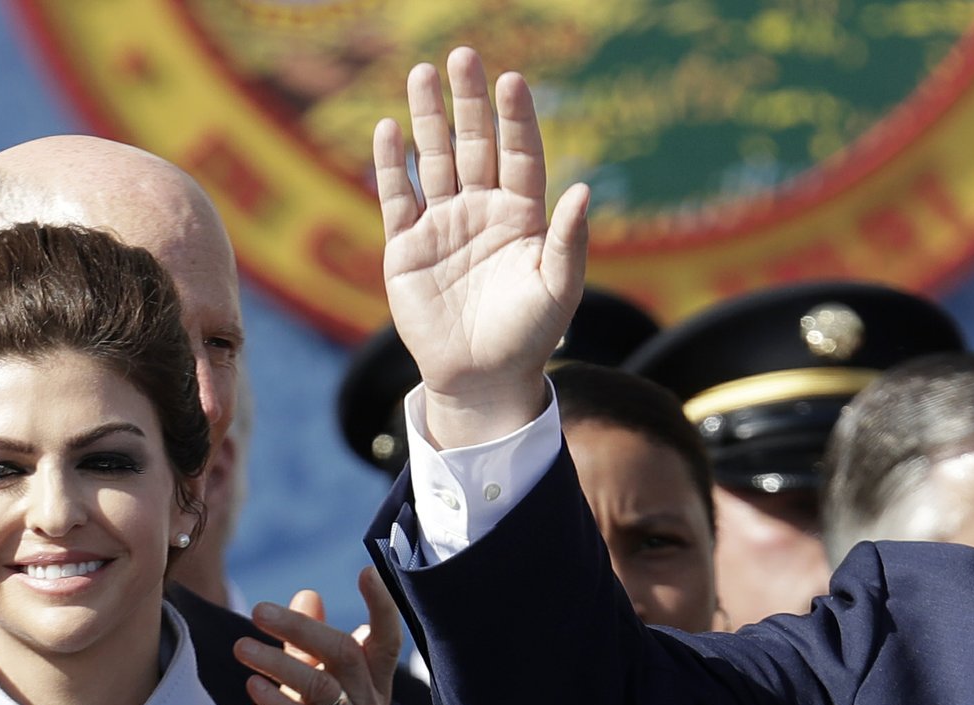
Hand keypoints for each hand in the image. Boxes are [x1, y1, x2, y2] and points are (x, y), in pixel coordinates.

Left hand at [239, 572, 401, 704]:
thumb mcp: (305, 678)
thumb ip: (308, 642)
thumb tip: (308, 595)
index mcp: (373, 685)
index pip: (386, 642)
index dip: (382, 607)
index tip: (366, 572)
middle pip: (346, 654)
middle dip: (300, 628)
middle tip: (258, 611)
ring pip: (321, 685)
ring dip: (278, 661)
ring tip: (241, 647)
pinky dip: (276, 699)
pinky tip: (252, 683)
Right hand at [372, 48, 589, 447]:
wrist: (482, 380)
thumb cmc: (529, 337)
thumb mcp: (558, 291)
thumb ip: (569, 241)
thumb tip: (584, 188)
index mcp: (521, 216)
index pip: (519, 155)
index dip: (515, 119)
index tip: (512, 82)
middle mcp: (481, 210)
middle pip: (473, 144)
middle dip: (468, 101)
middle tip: (462, 56)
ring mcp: (442, 225)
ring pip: (433, 160)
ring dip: (427, 118)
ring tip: (421, 74)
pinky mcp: (407, 246)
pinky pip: (397, 197)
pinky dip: (392, 165)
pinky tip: (389, 131)